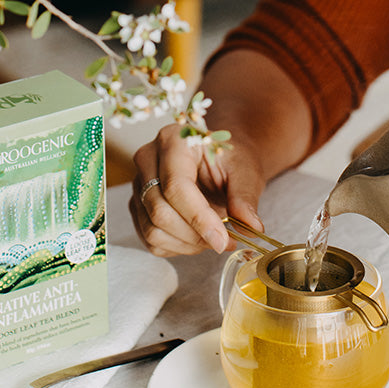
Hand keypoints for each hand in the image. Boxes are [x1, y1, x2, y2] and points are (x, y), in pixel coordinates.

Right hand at [129, 123, 265, 256]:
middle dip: (195, 235)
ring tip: (213, 238)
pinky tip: (197, 238)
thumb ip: (245, 197)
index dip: (199, 218)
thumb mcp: (245, 171)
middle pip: (159, 210)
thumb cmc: (230, 160)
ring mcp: (138, 183)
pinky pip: (150, 239)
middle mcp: (148, 158)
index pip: (176, 186)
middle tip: (225, 242)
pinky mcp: (137, 205)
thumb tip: (251, 226)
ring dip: (187, 244)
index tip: (223, 241)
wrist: (219, 160)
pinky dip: (177, 247)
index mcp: (173, 140)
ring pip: (152, 229)